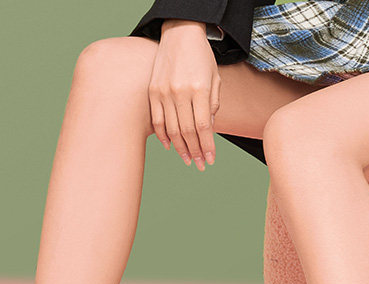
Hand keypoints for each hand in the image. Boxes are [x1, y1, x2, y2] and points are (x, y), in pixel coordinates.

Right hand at [149, 19, 220, 169]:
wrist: (180, 33)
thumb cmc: (202, 58)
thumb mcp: (215, 79)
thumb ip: (212, 105)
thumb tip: (207, 131)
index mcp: (200, 89)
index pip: (203, 127)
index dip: (207, 146)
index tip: (210, 160)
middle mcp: (181, 92)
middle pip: (188, 132)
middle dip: (195, 152)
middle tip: (200, 165)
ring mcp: (164, 92)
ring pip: (172, 129)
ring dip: (180, 148)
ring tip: (188, 159)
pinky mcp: (153, 91)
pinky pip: (156, 120)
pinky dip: (163, 136)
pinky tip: (170, 146)